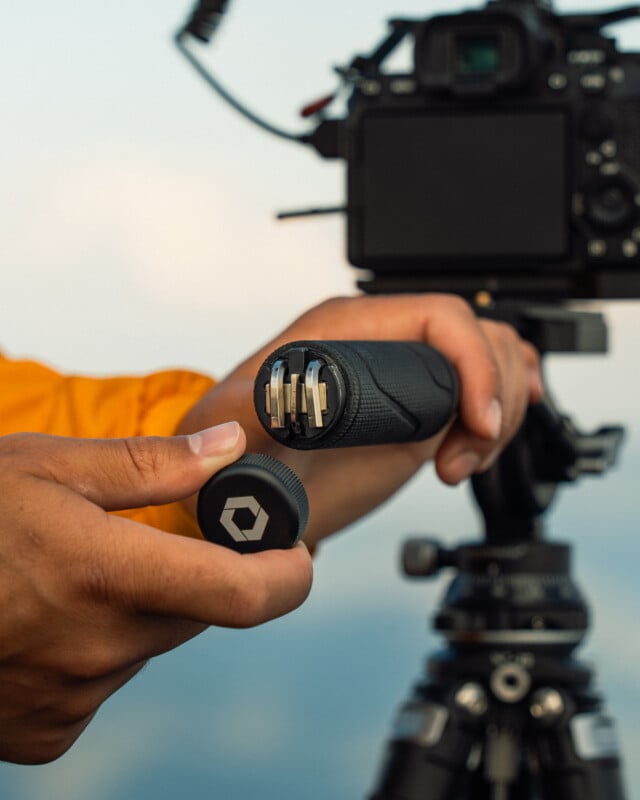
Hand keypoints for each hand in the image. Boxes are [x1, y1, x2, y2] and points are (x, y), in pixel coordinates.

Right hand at [0, 425, 311, 763]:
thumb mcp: (50, 467)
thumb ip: (153, 464)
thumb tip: (229, 449)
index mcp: (107, 574)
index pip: (243, 596)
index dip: (286, 575)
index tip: (294, 554)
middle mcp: (97, 648)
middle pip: (195, 613)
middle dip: (188, 576)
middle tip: (139, 542)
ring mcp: (70, 698)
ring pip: (148, 645)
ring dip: (135, 611)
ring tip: (72, 576)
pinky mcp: (45, 732)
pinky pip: (105, 681)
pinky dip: (98, 649)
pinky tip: (50, 619)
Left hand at [177, 294, 542, 549]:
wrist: (248, 492)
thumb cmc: (235, 453)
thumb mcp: (233, 428)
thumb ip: (254, 407)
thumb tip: (287, 396)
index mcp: (346, 329)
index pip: (439, 315)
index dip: (473, 361)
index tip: (476, 421)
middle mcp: (385, 343)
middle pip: (480, 335)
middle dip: (494, 397)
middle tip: (461, 459)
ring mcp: (408, 376)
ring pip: (495, 358)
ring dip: (500, 414)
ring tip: (460, 463)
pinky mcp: (422, 408)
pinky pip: (488, 384)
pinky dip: (508, 405)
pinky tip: (495, 432)